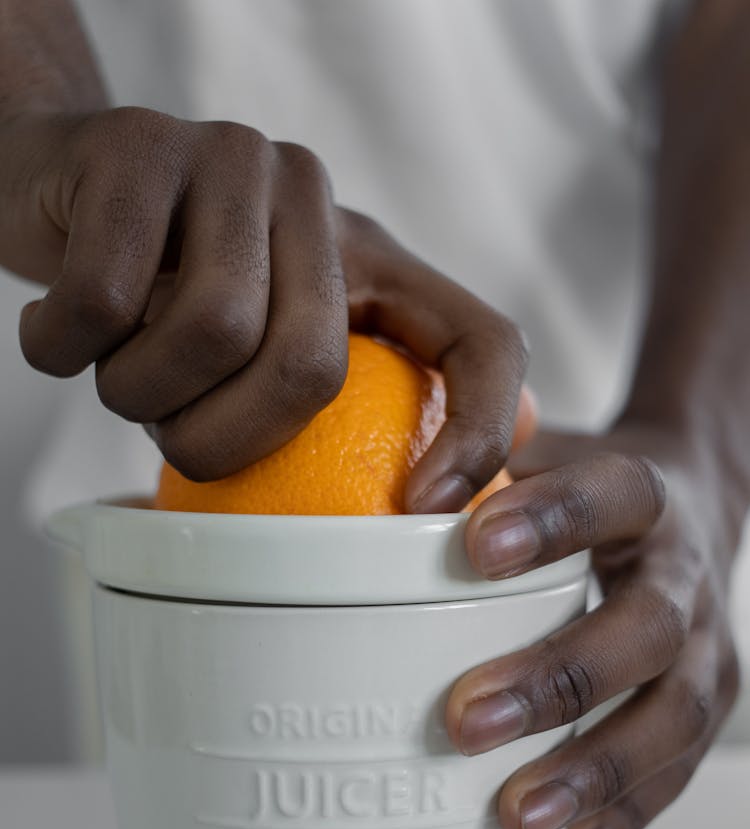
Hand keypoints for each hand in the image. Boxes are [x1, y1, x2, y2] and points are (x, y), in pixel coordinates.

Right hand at [1, 107, 526, 505]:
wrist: (57, 188)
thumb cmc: (164, 300)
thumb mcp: (263, 356)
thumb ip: (339, 409)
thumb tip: (430, 502)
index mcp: (370, 255)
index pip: (481, 340)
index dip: (477, 432)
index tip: (421, 508)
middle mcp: (314, 196)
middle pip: (309, 366)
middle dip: (225, 442)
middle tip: (174, 437)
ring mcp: (231, 160)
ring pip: (207, 332)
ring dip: (136, 395)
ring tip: (116, 372)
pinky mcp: (138, 146)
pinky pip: (104, 302)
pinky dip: (60, 349)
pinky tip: (54, 336)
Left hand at [445, 422, 739, 828]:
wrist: (693, 513)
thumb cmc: (592, 495)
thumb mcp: (545, 456)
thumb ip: (478, 459)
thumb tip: (381, 491)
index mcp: (645, 498)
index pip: (613, 495)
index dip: (554, 520)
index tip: (472, 545)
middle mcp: (686, 576)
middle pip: (646, 629)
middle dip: (558, 678)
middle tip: (467, 718)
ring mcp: (707, 648)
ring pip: (670, 715)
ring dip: (593, 769)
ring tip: (516, 813)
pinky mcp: (708, 706)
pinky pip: (676, 772)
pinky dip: (623, 818)